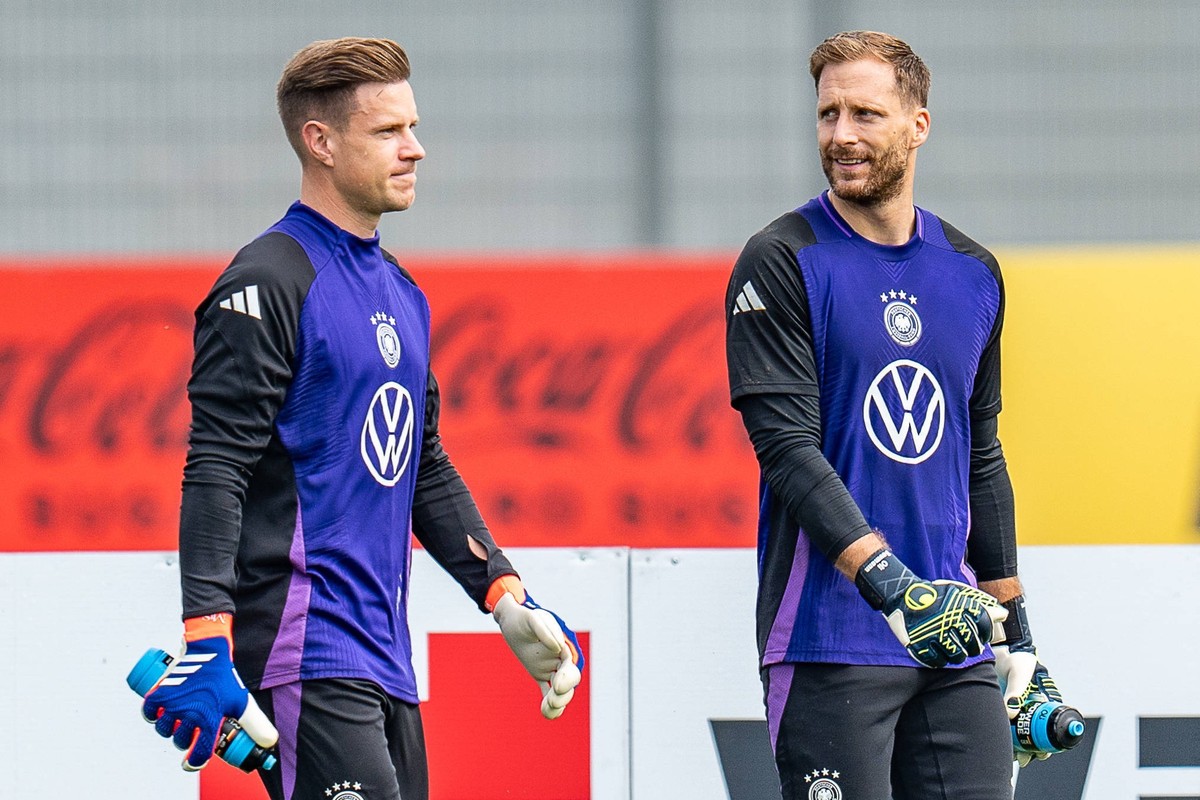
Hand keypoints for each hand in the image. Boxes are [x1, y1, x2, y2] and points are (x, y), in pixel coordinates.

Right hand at [140, 614, 278, 769]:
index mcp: (208, 719)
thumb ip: (256, 725)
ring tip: (179, 720)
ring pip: (164, 729)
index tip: (192, 762)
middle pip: (180, 741)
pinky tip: (162, 712)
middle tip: (191, 731)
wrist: (207, 651)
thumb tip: (270, 742)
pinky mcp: (159, 694)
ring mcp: (171, 704)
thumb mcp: (243, 702)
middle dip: (185, 739)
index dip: (195, 761)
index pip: (198, 753)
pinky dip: (153, 715)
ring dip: (170, 728)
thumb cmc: (224, 678)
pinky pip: (149, 714)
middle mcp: (188, 714)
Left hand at [488, 576, 584, 718]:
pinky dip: (547, 703)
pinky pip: (546, 690)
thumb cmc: (524, 617)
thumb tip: (558, 648)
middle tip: (553, 701)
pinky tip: (545, 712)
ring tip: (547, 711)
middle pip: (568, 682)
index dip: (568, 679)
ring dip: (556, 702)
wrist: (511, 620)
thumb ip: (547, 630)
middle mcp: (559, 659)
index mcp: (564, 647)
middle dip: (564, 694)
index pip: (571, 667)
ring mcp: (550, 667)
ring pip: (558, 690)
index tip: (557, 685)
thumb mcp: (533, 618)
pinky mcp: (539, 673)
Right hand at [855, 548, 1006, 667]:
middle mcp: (950, 619)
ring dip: (958, 656)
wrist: (902, 594)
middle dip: (973, 647)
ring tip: (953, 650)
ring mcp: (935, 633)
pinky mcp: (921, 643)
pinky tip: (939, 653)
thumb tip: (1003, 615)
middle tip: (967, 646)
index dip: (985, 633)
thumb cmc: (933, 595)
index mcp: (961, 605)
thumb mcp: (957, 593)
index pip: (984, 625)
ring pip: (957, 656)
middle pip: (973, 644)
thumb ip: (981, 604)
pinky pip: (938, 661)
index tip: (981, 636)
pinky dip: (941, 660)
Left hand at [993, 595, 1063, 766]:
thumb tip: (1010, 711)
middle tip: (1025, 760)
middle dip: (1032, 751)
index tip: (1042, 754)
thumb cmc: (1016, 659)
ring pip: (1022, 734)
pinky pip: (1008, 727)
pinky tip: (1002, 746)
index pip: (1050, 728)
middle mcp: (1033, 709)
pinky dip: (1006, 738)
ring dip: (1019, 748)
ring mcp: (1018, 710)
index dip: (1048, 744)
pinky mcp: (1005, 709)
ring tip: (1014, 758)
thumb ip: (1016, 690)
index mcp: (1044, 702)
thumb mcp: (1019, 673)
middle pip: (1036, 736)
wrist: (999, 651)